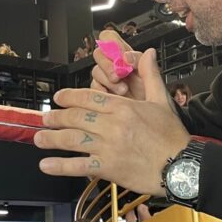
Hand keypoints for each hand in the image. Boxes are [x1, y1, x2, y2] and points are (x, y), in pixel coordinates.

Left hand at [35, 48, 190, 193]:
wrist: (182, 166)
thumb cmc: (173, 136)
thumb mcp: (162, 101)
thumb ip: (150, 76)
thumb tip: (148, 54)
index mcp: (123, 107)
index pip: (89, 97)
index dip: (70, 97)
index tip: (58, 98)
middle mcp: (113, 125)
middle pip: (76, 117)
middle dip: (56, 118)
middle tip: (44, 118)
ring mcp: (109, 147)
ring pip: (72, 139)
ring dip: (52, 139)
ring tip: (39, 138)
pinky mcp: (109, 167)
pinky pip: (79, 166)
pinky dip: (60, 166)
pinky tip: (46, 165)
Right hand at [90, 29, 145, 99]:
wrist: (144, 122)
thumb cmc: (150, 101)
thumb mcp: (151, 78)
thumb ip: (141, 63)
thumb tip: (135, 53)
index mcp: (125, 56)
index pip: (109, 38)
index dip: (112, 43)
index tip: (123, 57)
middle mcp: (113, 65)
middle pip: (99, 53)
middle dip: (109, 64)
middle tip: (119, 74)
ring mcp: (105, 79)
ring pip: (96, 71)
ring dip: (108, 80)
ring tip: (122, 90)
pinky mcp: (99, 93)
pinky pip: (92, 88)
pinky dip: (101, 93)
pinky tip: (111, 98)